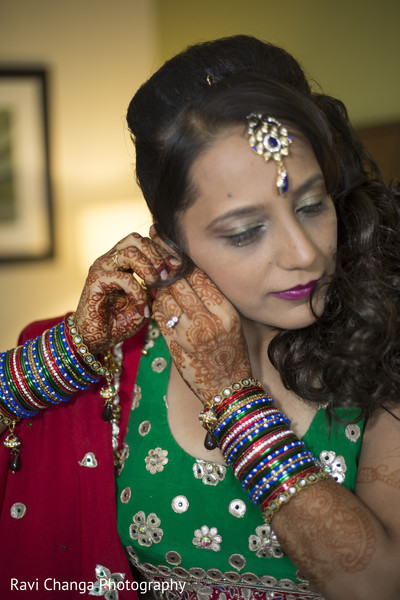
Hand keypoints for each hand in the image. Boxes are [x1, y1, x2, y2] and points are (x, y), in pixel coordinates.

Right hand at [75, 232, 173, 353]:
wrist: (99, 339)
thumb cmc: (121, 320)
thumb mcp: (146, 300)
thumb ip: (156, 284)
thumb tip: (174, 269)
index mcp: (121, 261)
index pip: (142, 242)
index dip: (161, 250)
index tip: (176, 265)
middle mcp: (110, 260)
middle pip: (135, 239)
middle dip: (156, 255)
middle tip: (165, 275)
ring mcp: (101, 268)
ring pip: (130, 253)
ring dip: (148, 269)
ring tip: (155, 286)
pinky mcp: (95, 280)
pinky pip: (124, 278)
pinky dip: (138, 292)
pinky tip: (142, 307)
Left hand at [152, 267, 250, 403]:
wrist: (227, 387)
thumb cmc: (232, 352)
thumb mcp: (232, 322)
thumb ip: (213, 299)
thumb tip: (191, 273)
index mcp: (225, 313)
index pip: (201, 278)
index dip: (188, 266)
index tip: (182, 261)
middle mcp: (206, 322)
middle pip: (180, 284)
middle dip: (171, 274)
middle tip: (166, 267)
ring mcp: (187, 335)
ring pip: (165, 298)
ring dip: (162, 289)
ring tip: (164, 285)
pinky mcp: (172, 345)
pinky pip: (159, 315)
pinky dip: (158, 305)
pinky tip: (162, 303)